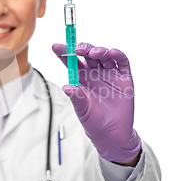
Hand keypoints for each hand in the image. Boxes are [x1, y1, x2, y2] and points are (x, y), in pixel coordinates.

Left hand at [52, 42, 140, 163]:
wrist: (112, 134)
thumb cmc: (94, 121)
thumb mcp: (82, 110)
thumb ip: (76, 98)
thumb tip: (67, 87)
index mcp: (81, 78)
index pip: (71, 61)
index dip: (64, 52)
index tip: (55, 46)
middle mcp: (95, 73)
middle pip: (88, 54)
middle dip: (83, 48)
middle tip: (77, 49)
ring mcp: (110, 74)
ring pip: (104, 55)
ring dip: (98, 50)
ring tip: (92, 52)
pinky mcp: (124, 78)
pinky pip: (122, 62)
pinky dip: (118, 55)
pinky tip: (112, 53)